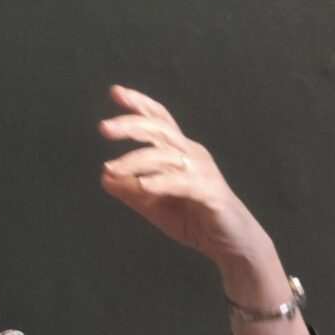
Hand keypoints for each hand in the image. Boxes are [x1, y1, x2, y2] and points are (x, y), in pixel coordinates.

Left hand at [99, 84, 271, 269]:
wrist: (230, 242)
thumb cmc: (194, 218)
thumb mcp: (154, 205)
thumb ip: (130, 191)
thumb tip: (104, 176)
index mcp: (178, 152)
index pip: (158, 121)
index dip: (139, 104)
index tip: (116, 92)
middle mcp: (191, 154)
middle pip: (160, 130)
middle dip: (131, 125)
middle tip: (104, 127)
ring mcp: (201, 171)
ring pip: (165, 157)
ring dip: (135, 161)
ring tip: (110, 168)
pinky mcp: (209, 192)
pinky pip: (182, 183)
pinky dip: (161, 182)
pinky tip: (142, 185)